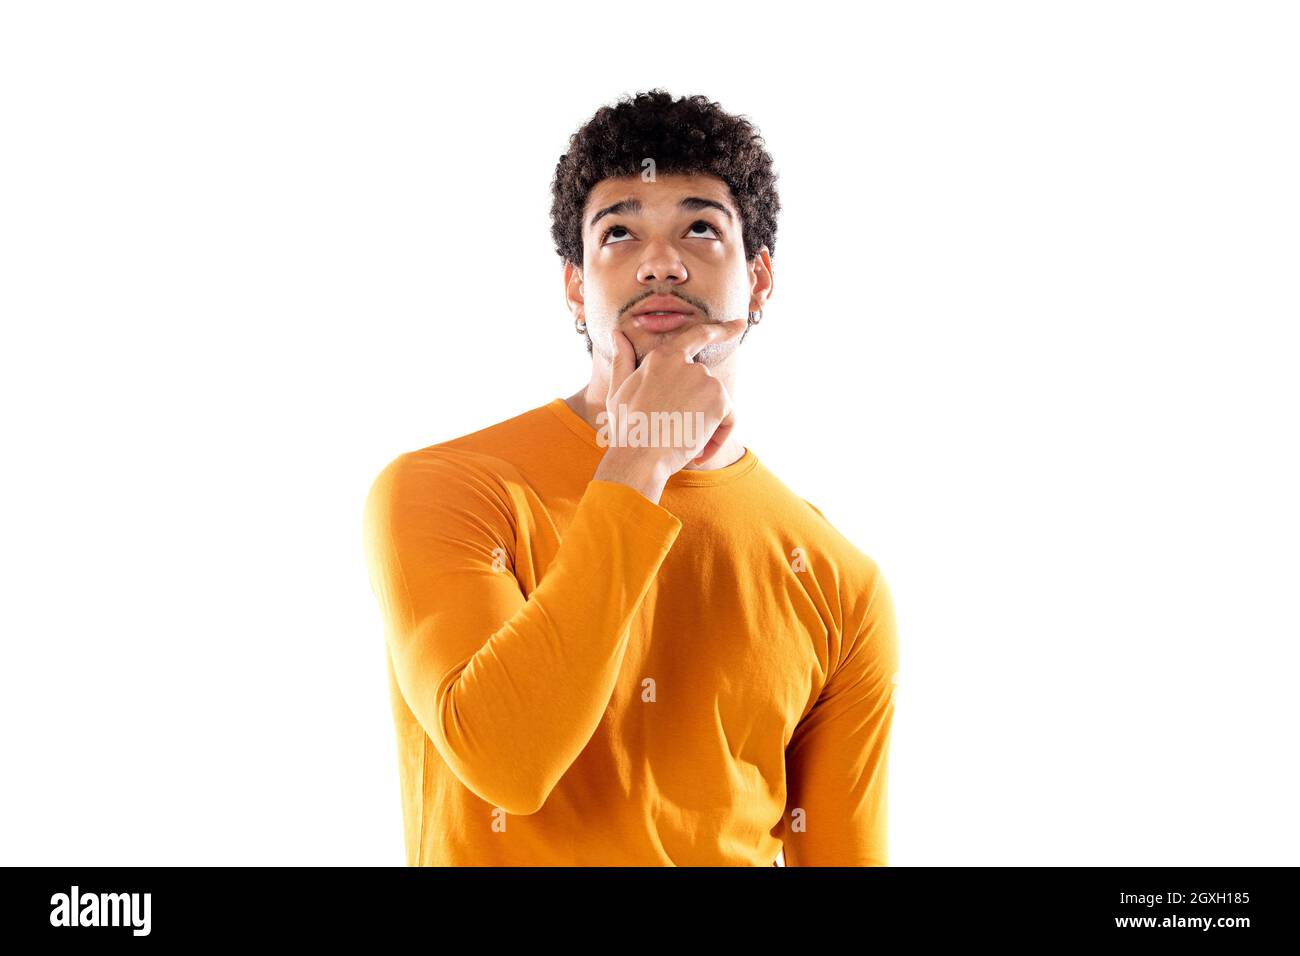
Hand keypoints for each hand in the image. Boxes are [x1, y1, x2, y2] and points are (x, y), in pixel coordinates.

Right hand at [603, 317, 747, 476]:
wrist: (639, 457)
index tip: (739, 325)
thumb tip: (617, 334)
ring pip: (716, 403)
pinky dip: (717, 439)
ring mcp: (705, 378)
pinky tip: (698, 454)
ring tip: (685, 448)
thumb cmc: (626, 429)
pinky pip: (728, 420)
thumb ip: (622, 361)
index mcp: (661, 357)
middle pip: (704, 385)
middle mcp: (686, 362)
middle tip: (679, 437)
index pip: (696, 336)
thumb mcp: (618, 391)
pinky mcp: (720, 398)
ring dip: (706, 426)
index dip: (720, 330)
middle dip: (698, 410)